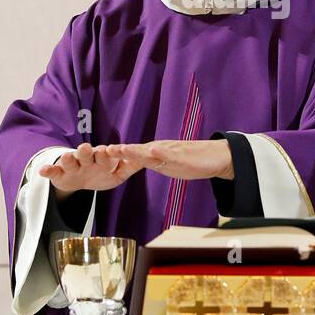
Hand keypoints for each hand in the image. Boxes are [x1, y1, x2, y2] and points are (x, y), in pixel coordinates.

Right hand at [38, 143, 141, 198]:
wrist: (79, 181)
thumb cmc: (101, 174)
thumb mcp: (117, 173)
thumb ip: (130, 166)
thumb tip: (150, 159)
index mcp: (102, 158)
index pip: (106, 154)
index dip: (109, 153)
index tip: (111, 150)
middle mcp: (86, 158)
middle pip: (87, 154)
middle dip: (87, 152)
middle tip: (87, 148)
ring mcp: (72, 165)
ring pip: (70, 160)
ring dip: (69, 158)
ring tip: (67, 156)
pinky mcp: (59, 173)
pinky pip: (52, 171)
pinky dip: (48, 171)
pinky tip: (43, 171)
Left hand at [105, 139, 233, 181]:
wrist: (215, 157)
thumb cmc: (192, 161)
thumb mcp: (167, 165)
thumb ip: (153, 162)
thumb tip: (139, 162)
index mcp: (155, 153)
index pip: (132, 155)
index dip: (116, 156)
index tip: (99, 155)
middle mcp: (160, 150)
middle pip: (136, 151)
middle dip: (120, 151)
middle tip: (103, 149)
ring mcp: (171, 152)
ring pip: (150, 152)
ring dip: (135, 150)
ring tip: (121, 148)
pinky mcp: (183, 157)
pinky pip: (171, 155)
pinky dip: (161, 153)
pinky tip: (153, 151)